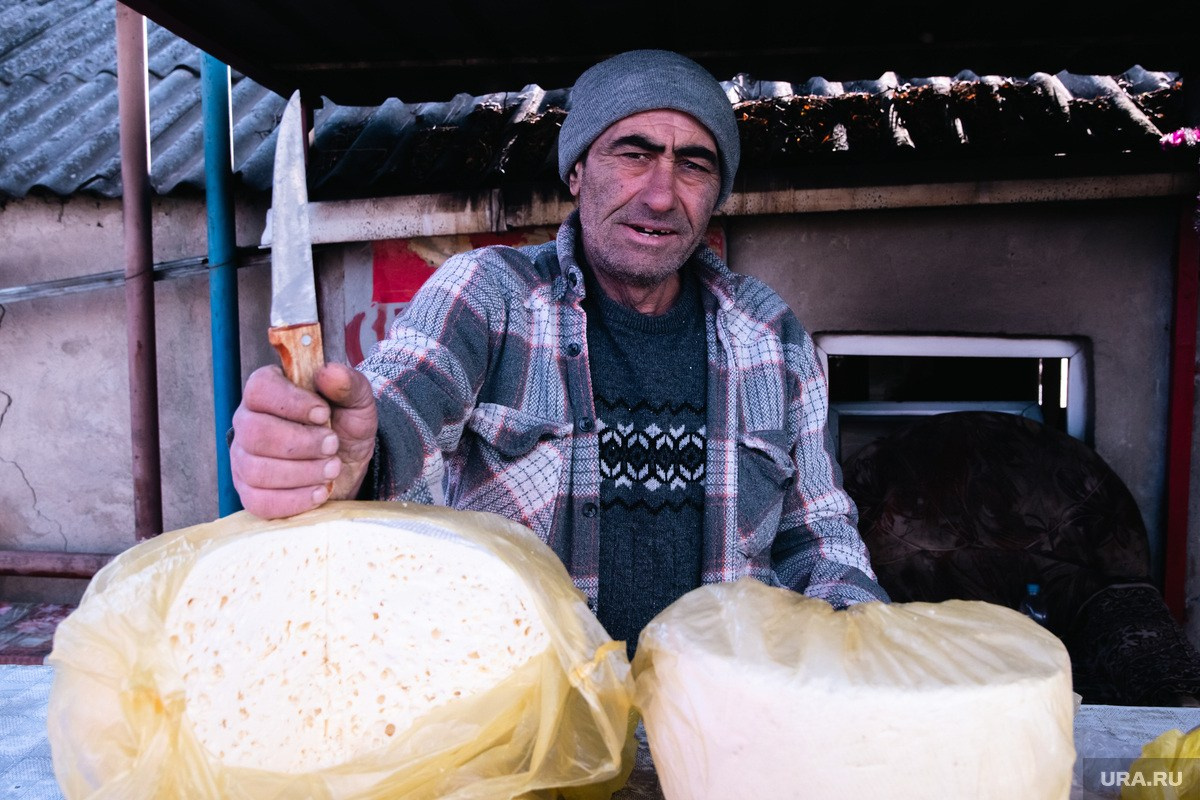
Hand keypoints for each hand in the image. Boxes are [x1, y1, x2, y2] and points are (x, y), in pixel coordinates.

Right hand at [231, 363, 377, 518]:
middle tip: (333, 445)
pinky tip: (320, 492)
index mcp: (268, 392)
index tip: (323, 413)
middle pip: (256, 432)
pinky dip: (295, 499)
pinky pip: (259, 501)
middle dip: (302, 442)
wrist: (348, 466)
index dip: (291, 402)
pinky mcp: (249, 492)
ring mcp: (243, 459)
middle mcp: (247, 423)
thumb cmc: (345, 427)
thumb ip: (348, 384)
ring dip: (303, 472)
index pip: (260, 389)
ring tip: (332, 468)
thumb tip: (330, 373)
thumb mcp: (357, 403)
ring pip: (257, 469)